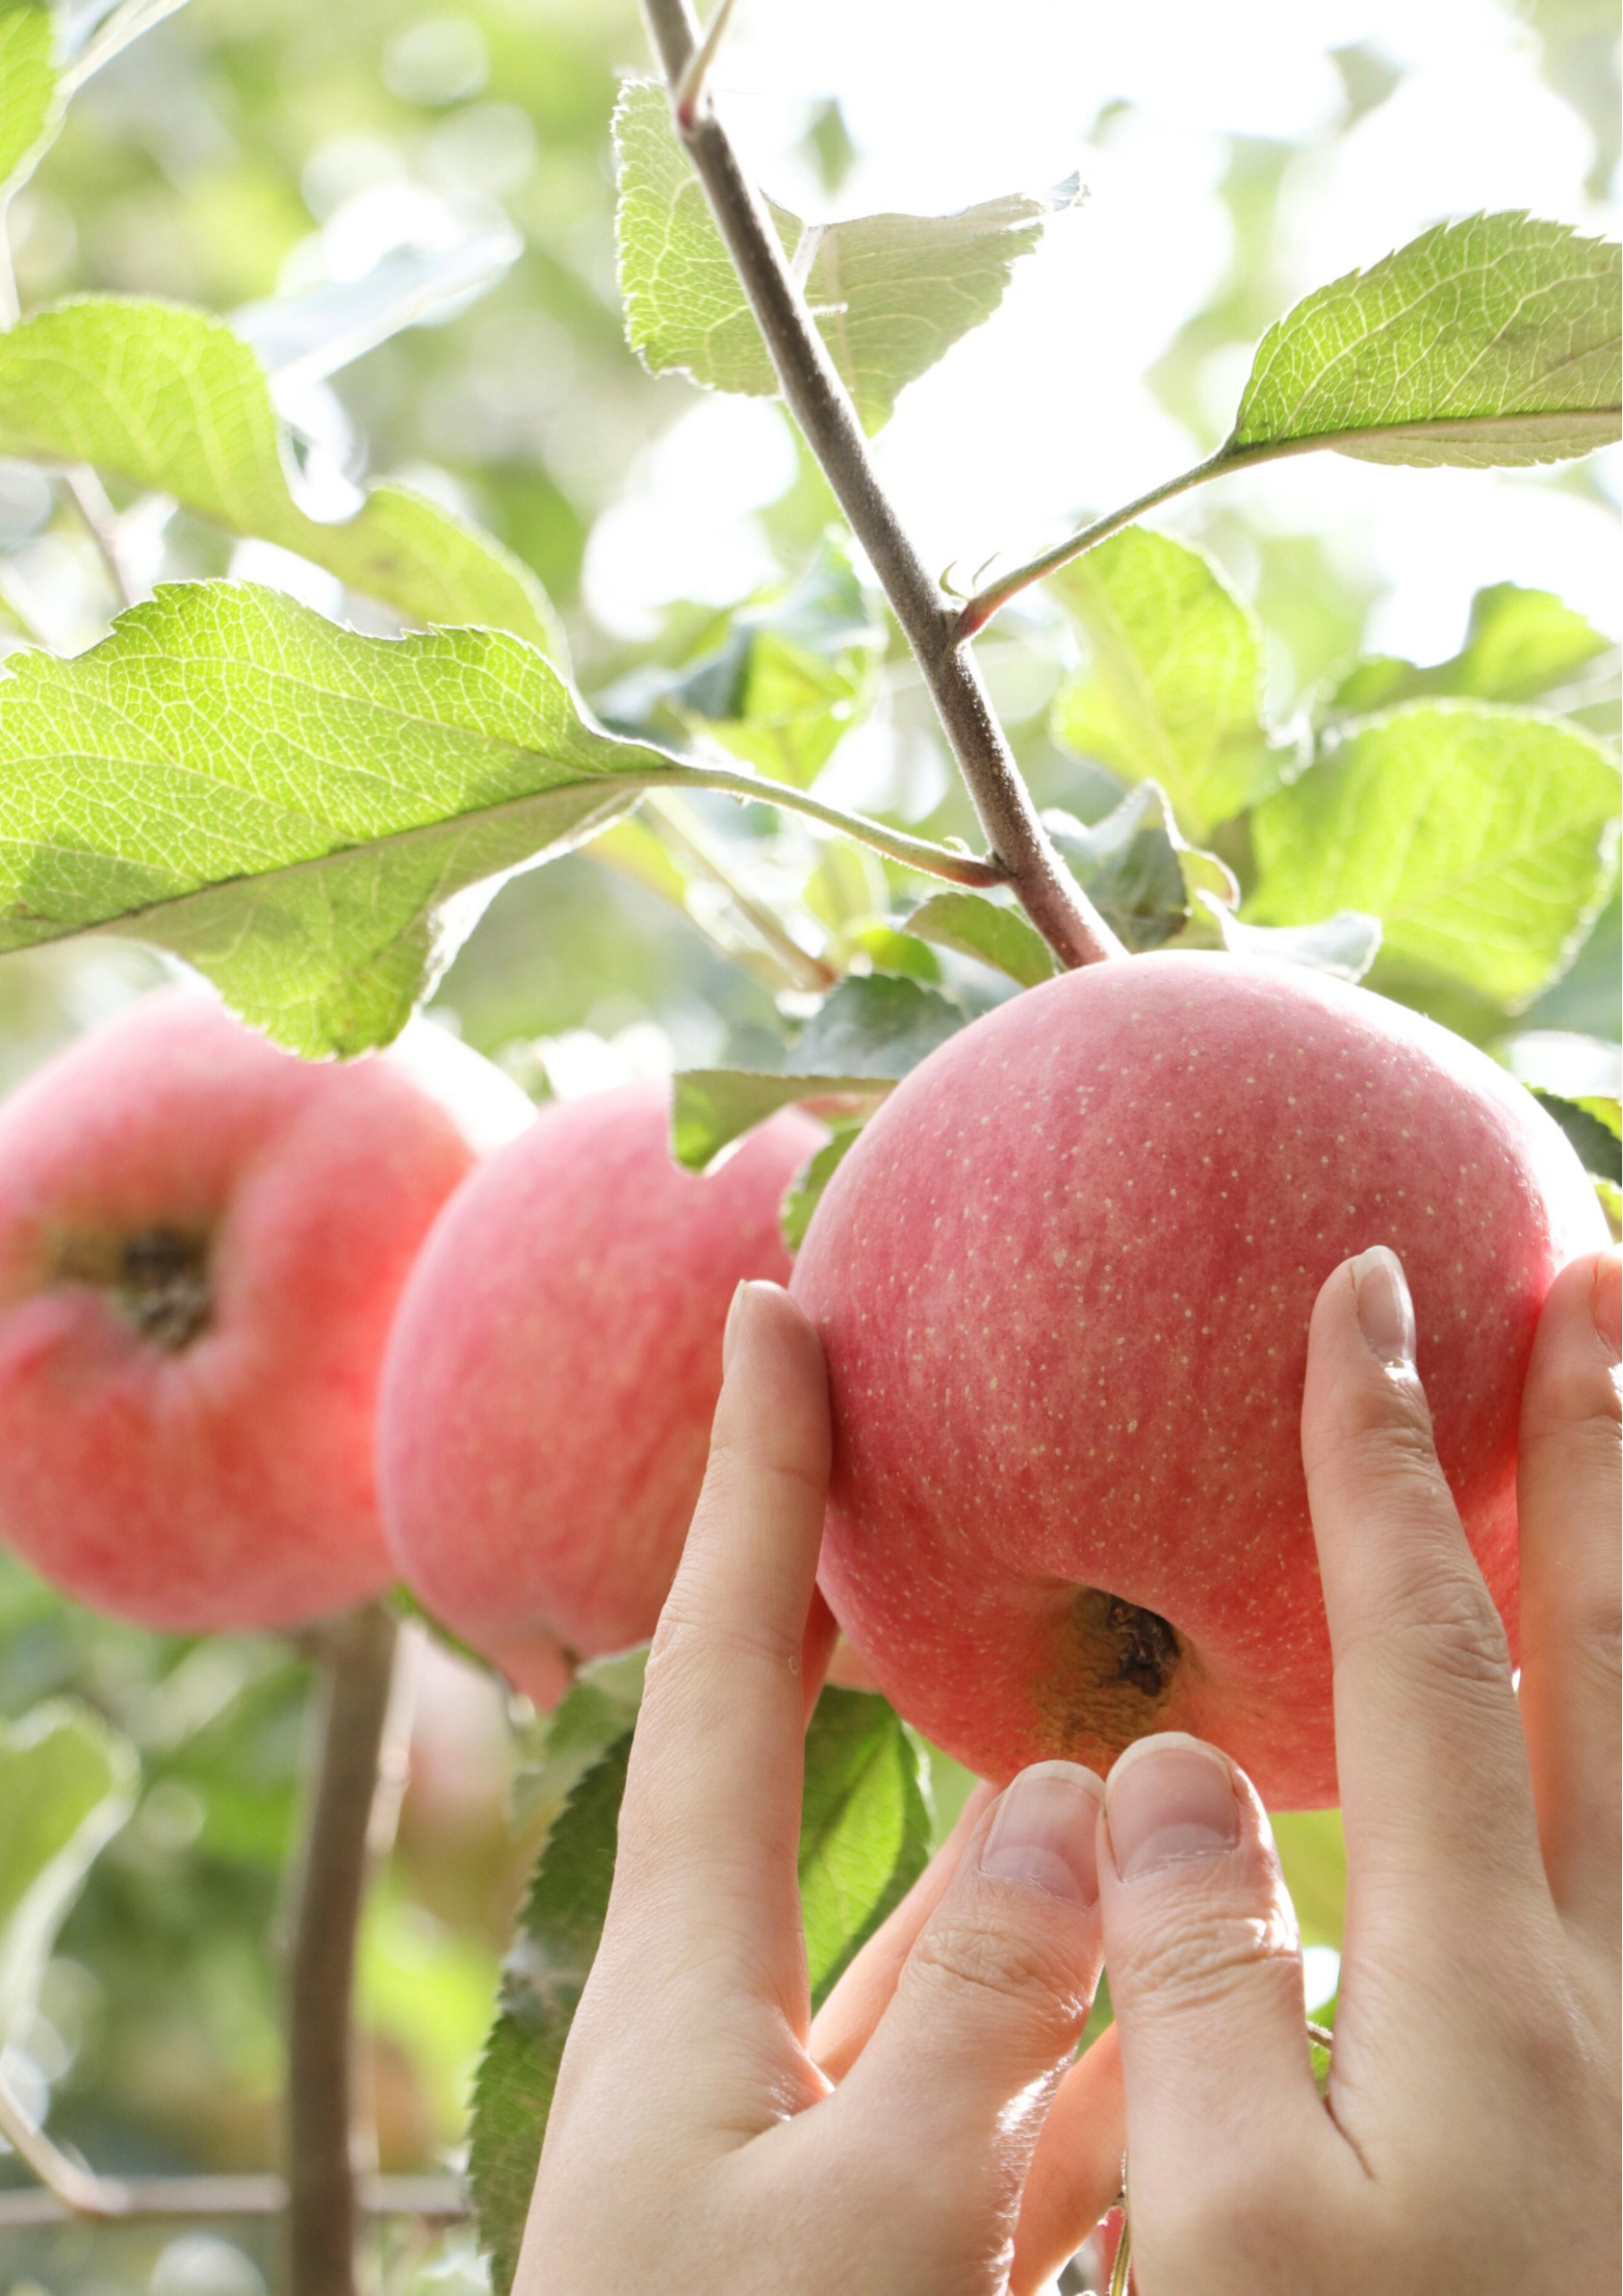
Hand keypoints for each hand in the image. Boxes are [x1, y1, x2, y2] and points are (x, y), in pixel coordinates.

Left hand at [514, 1279, 1124, 2295]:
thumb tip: (1085, 1804)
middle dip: (893, 1637)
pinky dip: (1108, 2050)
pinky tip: (1216, 1995)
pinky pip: (1020, 2104)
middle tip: (963, 1476)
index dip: (744, 1484)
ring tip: (1181, 1755)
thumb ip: (979, 2029)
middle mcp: (756, 2041)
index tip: (766, 1309)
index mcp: (691, 1995)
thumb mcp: (851, 2241)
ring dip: (1063, 1877)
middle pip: (846, 1789)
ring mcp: (833, 2143)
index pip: (715, 1674)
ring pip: (974, 1960)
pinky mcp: (904, 2241)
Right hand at [1097, 1243, 1620, 2293]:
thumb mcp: (1236, 2251)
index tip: (1364, 1294)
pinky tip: (1607, 1695)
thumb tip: (1174, 1763)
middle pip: (1605, 1649)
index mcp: (1488, 1993)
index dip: (1386, 1463)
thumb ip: (1208, 1988)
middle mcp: (1605, 1974)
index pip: (1434, 1655)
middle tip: (1593, 1271)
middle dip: (1594, 1447)